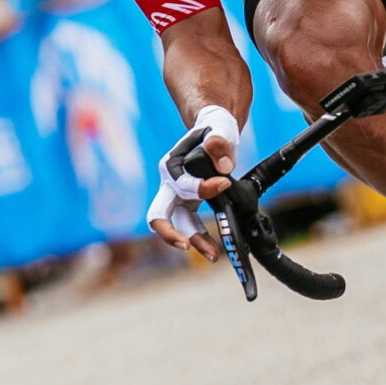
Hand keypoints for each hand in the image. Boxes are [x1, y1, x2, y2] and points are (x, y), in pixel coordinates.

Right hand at [148, 104, 237, 257]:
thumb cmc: (215, 129)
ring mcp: (177, 196)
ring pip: (178, 225)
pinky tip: (215, 247)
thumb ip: (220, 142)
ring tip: (213, 256)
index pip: (183, 185)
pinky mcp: (189, 204)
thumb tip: (223, 165)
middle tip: (187, 247)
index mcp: (171, 165)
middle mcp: (169, 183)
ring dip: (193, 241)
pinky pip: (190, 225)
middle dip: (172, 233)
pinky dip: (200, 237)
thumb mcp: (220, 129)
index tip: (225, 182)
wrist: (214, 131)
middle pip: (160, 215)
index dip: (204, 187)